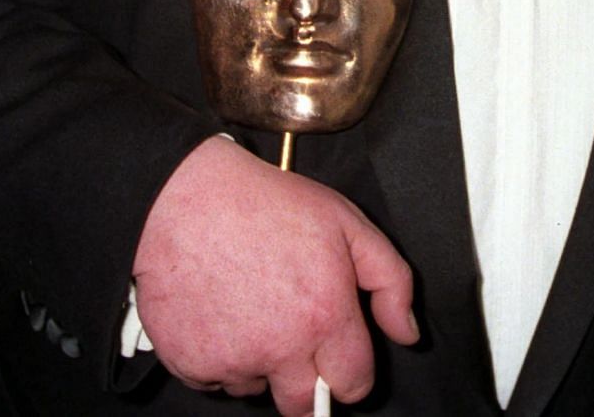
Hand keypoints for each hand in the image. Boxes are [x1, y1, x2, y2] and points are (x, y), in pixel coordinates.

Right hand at [132, 137, 418, 413]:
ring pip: (257, 390)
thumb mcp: (348, 224)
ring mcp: (231, 360)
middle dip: (308, 382)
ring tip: (253, 308)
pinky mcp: (190, 364)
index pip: (354, 385)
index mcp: (324, 317)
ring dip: (261, 364)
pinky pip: (215, 381)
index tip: (340, 355)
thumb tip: (407, 334)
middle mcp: (279, 348)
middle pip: (305, 405)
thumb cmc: (268, 205)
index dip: (352, 370)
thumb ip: (392, 282)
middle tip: (295, 337)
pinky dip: (221, 357)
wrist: (186, 198)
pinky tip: (222, 311)